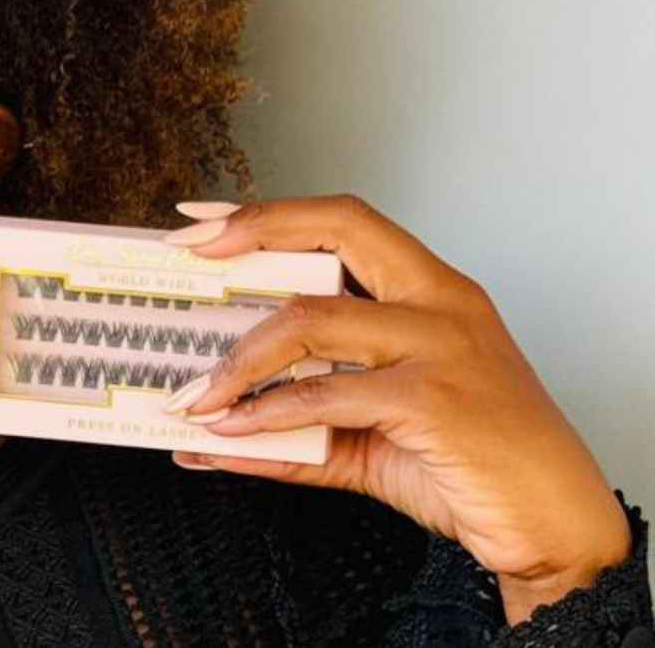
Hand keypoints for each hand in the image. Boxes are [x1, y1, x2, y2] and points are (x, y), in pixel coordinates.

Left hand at [163, 195, 630, 625]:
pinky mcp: (434, 400)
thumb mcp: (365, 435)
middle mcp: (439, 303)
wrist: (552, 524)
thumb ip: (290, 426)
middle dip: (251, 231)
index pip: (343, 220)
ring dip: (238, 360)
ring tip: (195, 398)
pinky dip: (268, 414)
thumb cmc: (467, 464)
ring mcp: (441, 346)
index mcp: (429, 290)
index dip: (268, 213)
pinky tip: (233, 433)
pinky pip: (327, 395)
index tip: (201, 221)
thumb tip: (203, 434)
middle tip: (185, 258)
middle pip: (336, 230)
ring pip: (313, 319)